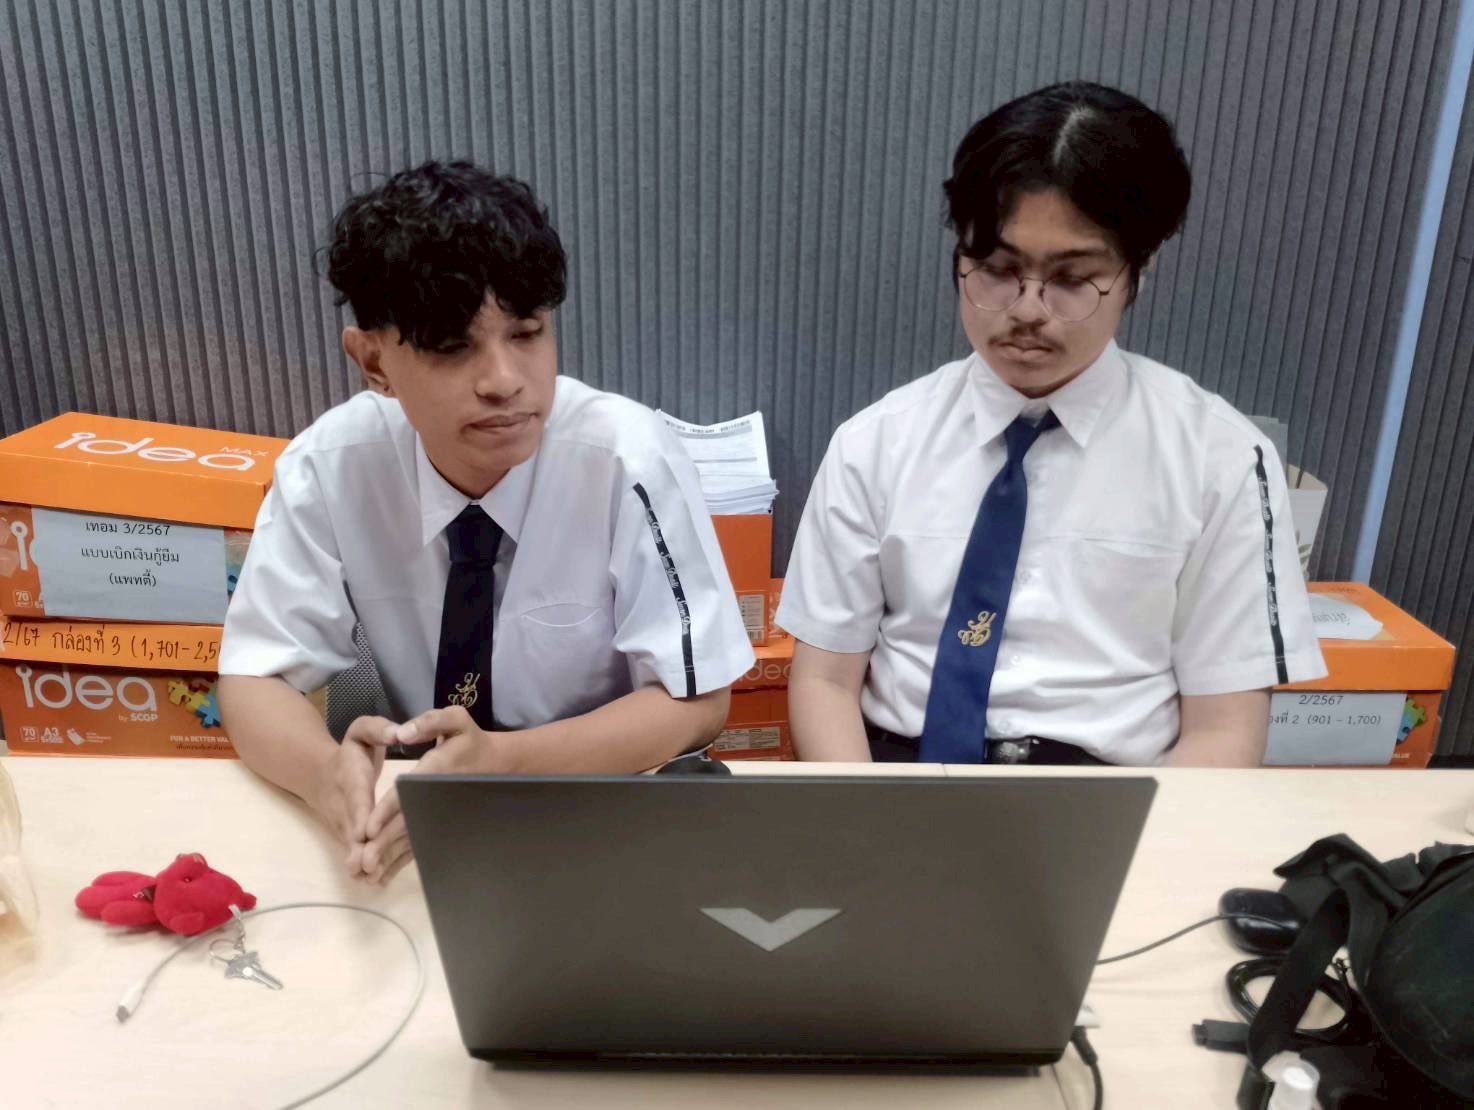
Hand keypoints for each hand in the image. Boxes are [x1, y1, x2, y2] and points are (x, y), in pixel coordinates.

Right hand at [305, 716, 391, 878]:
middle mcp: (345, 805)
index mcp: (352, 778)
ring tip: (371, 880)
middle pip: (351, 829)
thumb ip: (377, 729)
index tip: (364, 831)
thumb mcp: (361, 730)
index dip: (360, 815)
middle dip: (358, 848)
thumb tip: (398, 733)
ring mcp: (344, 824)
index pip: (357, 797)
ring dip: (360, 863)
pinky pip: (356, 851)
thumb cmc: (351, 751)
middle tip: (366, 867)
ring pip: (352, 845)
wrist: (321, 774)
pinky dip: (364, 866)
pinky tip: (376, 882)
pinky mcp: (349, 835)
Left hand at [359, 707, 499, 883]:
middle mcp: (439, 796)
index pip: (411, 791)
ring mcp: (442, 813)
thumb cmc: (470, 739)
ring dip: (392, 855)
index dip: (390, 809)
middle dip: (387, 841)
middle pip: (409, 821)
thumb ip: (429, 722)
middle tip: (364, 859)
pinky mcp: (442, 823)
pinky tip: (385, 872)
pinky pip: (421, 841)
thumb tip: (402, 734)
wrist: (497, 764)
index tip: (370, 827)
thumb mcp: (455, 719)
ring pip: (415, 836)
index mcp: (439, 768)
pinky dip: (402, 858)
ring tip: (369, 872)